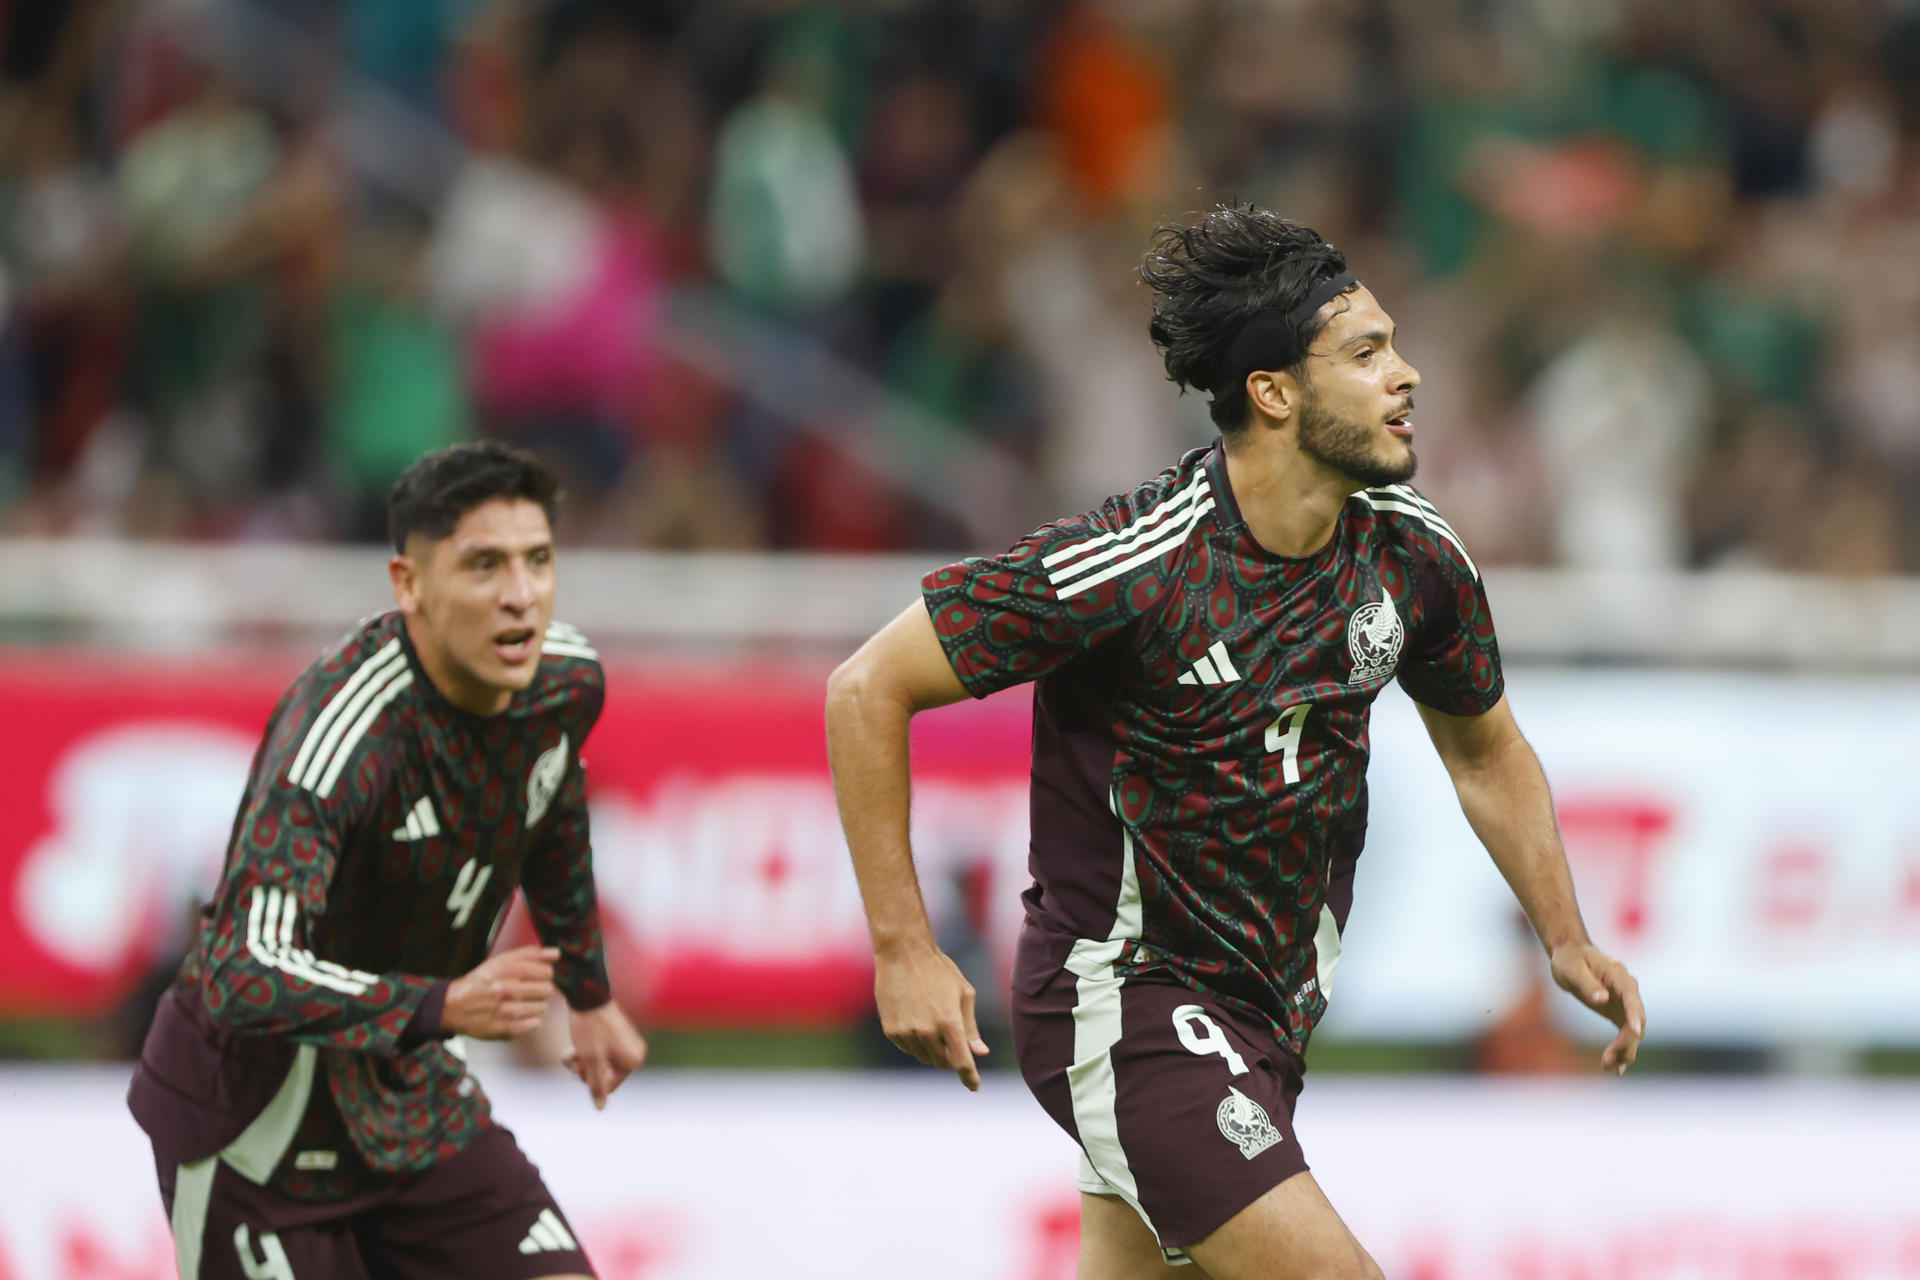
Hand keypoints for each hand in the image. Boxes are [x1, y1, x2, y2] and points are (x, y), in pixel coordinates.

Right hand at [443, 946, 556, 1039]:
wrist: (455, 1007)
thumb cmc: (483, 981)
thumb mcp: (502, 961)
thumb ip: (530, 954)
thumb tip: (556, 953)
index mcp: (506, 969)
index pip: (546, 971)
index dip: (545, 974)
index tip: (537, 976)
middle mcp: (506, 989)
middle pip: (547, 990)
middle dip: (542, 990)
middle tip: (532, 991)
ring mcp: (505, 1010)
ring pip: (543, 1008)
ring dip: (538, 1006)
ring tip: (526, 1003)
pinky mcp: (505, 1029)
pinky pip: (534, 1024)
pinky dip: (532, 1021)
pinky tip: (523, 1016)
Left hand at [563, 1001, 646, 1109]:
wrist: (589, 996)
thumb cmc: (591, 1029)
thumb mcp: (590, 1060)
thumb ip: (596, 1086)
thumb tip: (601, 1108)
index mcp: (633, 1061)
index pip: (608, 1086)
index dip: (590, 1080)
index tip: (578, 1065)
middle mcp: (635, 1053)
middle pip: (605, 1075)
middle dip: (585, 1069)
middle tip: (572, 1056)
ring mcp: (627, 1043)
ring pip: (601, 1064)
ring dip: (583, 1060)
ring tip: (572, 1050)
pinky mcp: (618, 1035)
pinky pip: (603, 1052)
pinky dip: (588, 1051)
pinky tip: (577, 1043)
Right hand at [875, 939, 988, 1090]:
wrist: (903, 953)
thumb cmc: (939, 970)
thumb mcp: (963, 994)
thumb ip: (970, 1027)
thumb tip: (980, 1053)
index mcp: (949, 1022)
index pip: (961, 1062)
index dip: (969, 1077)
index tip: (974, 1087)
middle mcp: (927, 1032)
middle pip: (943, 1062)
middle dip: (950, 1054)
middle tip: (949, 1031)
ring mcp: (907, 1032)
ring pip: (924, 1056)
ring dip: (931, 1047)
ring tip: (929, 1017)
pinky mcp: (891, 1030)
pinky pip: (908, 1047)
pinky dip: (914, 1040)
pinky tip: (914, 1015)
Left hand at [1549, 942, 1645, 1074]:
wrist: (1570, 956)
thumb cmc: (1570, 959)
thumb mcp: (1573, 969)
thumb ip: (1588, 984)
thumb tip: (1603, 999)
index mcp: (1618, 976)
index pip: (1631, 997)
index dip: (1634, 1014)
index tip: (1635, 1031)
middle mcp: (1628, 990)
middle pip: (1636, 1019)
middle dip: (1626, 1041)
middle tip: (1608, 1060)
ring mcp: (1625, 1003)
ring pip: (1634, 1031)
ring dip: (1626, 1050)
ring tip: (1611, 1069)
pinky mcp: (1619, 1012)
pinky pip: (1626, 1034)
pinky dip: (1623, 1049)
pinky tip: (1616, 1067)